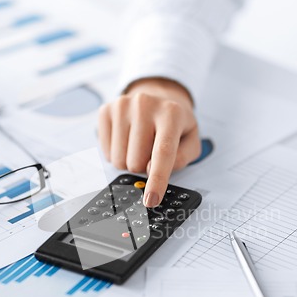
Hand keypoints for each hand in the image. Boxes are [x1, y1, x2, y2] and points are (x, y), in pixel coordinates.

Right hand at [97, 78, 200, 206]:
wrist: (157, 96)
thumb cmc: (175, 123)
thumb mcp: (190, 140)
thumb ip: (182, 158)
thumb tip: (153, 169)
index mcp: (171, 112)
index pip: (163, 152)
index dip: (157, 180)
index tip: (151, 200)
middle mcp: (145, 104)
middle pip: (137, 162)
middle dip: (144, 167)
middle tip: (151, 152)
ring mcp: (122, 106)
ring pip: (119, 160)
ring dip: (130, 161)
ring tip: (140, 145)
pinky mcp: (106, 111)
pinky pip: (106, 152)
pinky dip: (117, 153)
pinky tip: (127, 140)